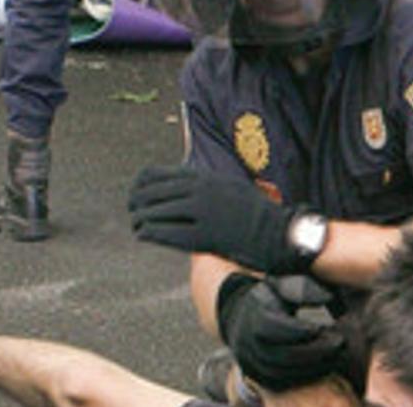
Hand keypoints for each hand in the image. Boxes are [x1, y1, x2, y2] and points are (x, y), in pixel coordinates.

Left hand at [129, 165, 304, 273]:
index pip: (156, 174)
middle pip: (151, 193)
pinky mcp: (204, 237)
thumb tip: (177, 182)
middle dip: (136, 203)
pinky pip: (165, 233)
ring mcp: (202, 213)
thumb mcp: (228, 186)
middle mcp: (201, 190)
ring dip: (140, 219)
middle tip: (134, 212)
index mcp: (205, 176)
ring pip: (154, 213)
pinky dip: (149, 233)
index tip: (136, 194)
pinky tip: (144, 235)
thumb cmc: (253, 212)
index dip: (140, 185)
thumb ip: (203, 182)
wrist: (278, 232)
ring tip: (138, 225)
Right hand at [217, 276, 346, 391]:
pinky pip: (281, 383)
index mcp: (254, 316)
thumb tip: (327, 298)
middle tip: (340, 343)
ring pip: (282, 372)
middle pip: (282, 354)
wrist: (242, 317)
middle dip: (314, 351)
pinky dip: (304, 377)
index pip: (275, 327)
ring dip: (313, 366)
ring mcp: (252, 362)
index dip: (300, 330)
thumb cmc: (271, 297)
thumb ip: (303, 289)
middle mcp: (249, 342)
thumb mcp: (283, 284)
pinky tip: (325, 366)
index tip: (324, 328)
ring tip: (337, 355)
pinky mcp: (258, 376)